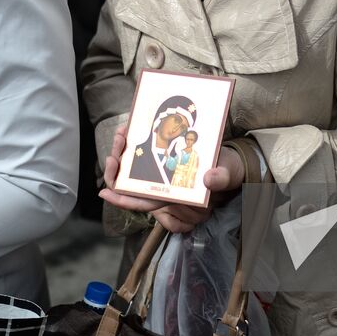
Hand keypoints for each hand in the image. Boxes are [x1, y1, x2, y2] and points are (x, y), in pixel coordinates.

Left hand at [97, 124, 245, 233]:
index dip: (122, 200)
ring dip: (122, 154)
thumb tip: (210, 178)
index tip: (105, 192)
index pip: (143, 203)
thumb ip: (221, 178)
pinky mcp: (163, 160)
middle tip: (116, 148)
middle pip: (130, 186)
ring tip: (122, 134)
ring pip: (131, 171)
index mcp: (174, 196)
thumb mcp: (227, 172)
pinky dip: (132, 146)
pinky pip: (140, 158)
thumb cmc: (227, 170)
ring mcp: (161, 174)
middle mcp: (163, 188)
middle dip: (117, 169)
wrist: (231, 161)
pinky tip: (129, 132)